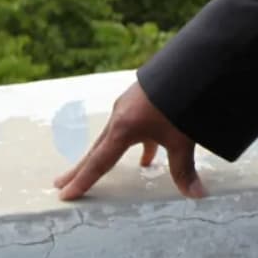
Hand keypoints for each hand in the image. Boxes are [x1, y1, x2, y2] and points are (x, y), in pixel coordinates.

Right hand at [54, 80, 205, 200]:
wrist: (192, 62)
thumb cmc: (183, 99)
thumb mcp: (183, 139)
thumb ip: (185, 168)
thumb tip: (197, 194)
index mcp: (124, 128)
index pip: (99, 162)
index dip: (82, 181)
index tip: (64, 195)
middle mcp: (120, 116)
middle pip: (97, 149)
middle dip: (80, 169)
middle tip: (59, 183)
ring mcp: (129, 105)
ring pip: (113, 137)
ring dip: (106, 154)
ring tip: (99, 169)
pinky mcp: (142, 98)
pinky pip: (131, 126)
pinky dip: (134, 144)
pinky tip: (147, 158)